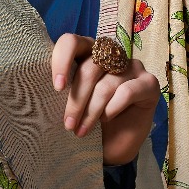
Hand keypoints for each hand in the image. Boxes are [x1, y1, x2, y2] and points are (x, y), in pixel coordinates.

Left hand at [51, 34, 160, 165]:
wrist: (113, 146)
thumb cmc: (89, 121)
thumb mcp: (71, 103)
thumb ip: (63, 87)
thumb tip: (40, 87)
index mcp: (88, 53)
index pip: (71, 42)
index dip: (62, 60)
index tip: (57, 88)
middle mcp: (111, 55)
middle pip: (90, 67)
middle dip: (77, 99)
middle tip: (68, 124)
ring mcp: (132, 67)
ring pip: (107, 84)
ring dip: (92, 112)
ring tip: (82, 131)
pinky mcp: (149, 83)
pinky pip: (127, 91)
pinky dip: (113, 108)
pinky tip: (107, 120)